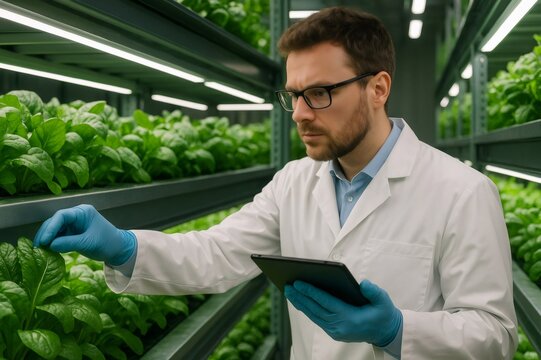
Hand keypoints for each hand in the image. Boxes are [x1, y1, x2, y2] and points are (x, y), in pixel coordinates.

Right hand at [33, 204, 135, 265]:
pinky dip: (53, 243)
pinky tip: (47, 251)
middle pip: (55, 222)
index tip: (43, 240)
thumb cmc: (108, 242)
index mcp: (83, 212)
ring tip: (40, 251)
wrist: (118, 249)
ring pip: (55, 229)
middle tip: (37, 247)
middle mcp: (76, 216)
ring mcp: (73, 224)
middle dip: (46, 233)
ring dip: (47, 239)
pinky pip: (59, 236)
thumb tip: (50, 245)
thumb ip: (69, 243)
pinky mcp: (72, 233)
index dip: (50, 227)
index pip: (62, 216)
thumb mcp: (88, 243)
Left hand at [284, 279, 401, 346]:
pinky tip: (299, 300)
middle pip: (315, 309)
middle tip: (287, 285)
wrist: (386, 332)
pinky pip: (316, 319)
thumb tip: (363, 283)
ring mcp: (335, 331)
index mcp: (349, 318)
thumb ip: (374, 291)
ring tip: (288, 291)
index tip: (298, 283)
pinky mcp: (333, 333)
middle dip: (300, 297)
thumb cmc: (383, 313)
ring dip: (300, 303)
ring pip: (313, 315)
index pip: (325, 302)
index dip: (310, 292)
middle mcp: (339, 327)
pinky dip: (306, 309)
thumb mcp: (383, 300)